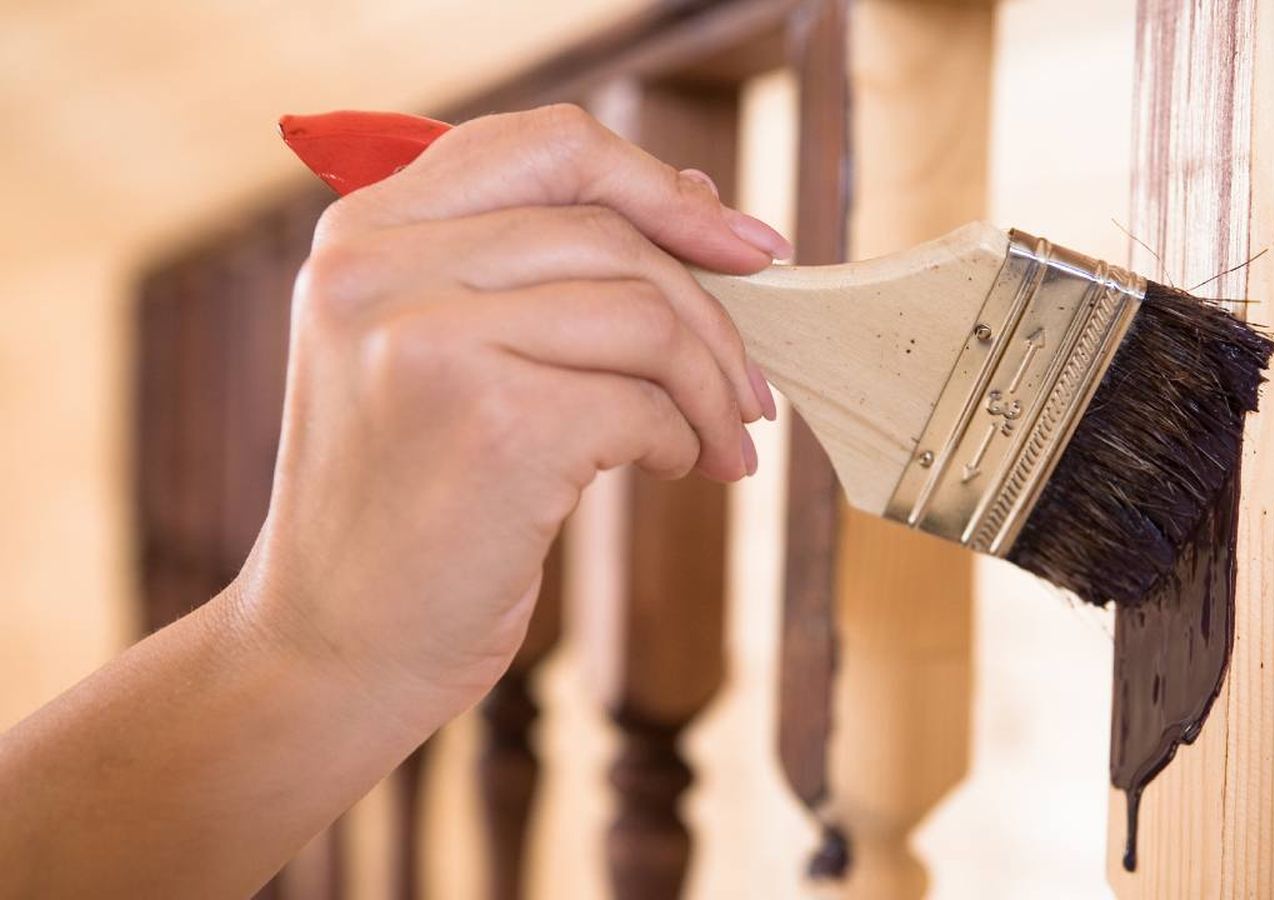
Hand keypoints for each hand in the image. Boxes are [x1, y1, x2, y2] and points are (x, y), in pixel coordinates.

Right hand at [237, 104, 788, 729]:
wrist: (329, 651)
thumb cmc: (405, 506)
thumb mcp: (431, 356)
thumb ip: (535, 270)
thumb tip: (701, 203)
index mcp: (364, 233)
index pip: (547, 146)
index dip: (659, 184)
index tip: (740, 242)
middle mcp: (379, 268)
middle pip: (612, 232)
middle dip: (711, 312)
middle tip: (749, 386)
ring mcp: (428, 340)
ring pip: (644, 313)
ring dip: (712, 386)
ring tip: (721, 442)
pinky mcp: (492, 421)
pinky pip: (643, 402)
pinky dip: (683, 440)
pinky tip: (677, 471)